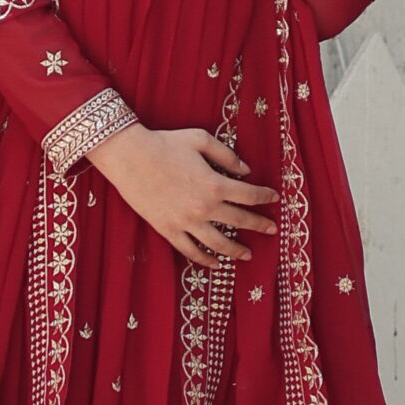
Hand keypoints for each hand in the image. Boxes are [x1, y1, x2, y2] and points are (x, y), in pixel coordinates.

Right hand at [88, 123, 278, 270]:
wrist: (130, 157)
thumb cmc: (165, 143)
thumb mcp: (201, 140)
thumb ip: (227, 155)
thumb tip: (246, 170)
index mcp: (215, 184)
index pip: (250, 195)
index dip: (265, 196)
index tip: (274, 198)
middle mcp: (204, 207)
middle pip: (240, 220)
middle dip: (260, 225)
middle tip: (272, 230)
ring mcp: (186, 222)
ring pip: (219, 243)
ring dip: (237, 250)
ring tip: (248, 255)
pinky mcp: (168, 230)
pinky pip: (190, 251)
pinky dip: (205, 260)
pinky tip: (215, 264)